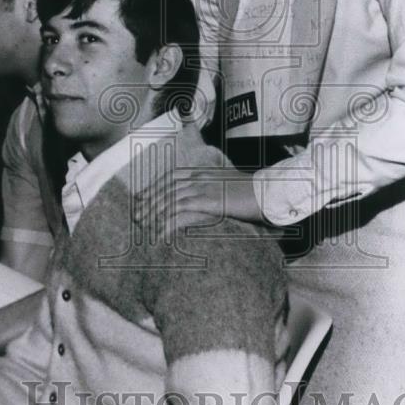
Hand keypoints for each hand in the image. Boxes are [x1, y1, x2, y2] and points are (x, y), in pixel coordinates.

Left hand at [132, 166, 262, 237]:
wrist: (268, 191)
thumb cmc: (250, 190)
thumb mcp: (226, 182)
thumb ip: (210, 186)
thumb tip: (200, 197)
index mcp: (202, 170)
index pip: (170, 177)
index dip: (154, 187)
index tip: (141, 198)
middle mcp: (199, 176)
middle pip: (166, 188)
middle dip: (149, 202)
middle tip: (137, 215)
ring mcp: (204, 188)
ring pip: (171, 200)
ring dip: (154, 213)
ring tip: (144, 226)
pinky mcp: (209, 202)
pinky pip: (183, 212)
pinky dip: (169, 223)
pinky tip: (161, 233)